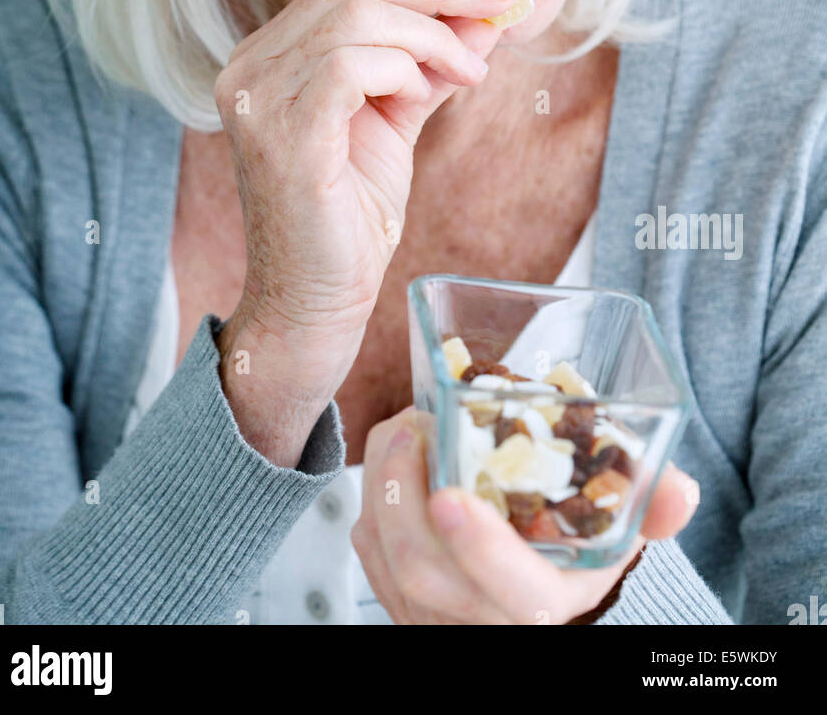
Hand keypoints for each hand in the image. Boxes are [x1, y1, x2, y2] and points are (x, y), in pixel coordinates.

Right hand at [214, 0, 517, 460]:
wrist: (314, 303)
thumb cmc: (350, 214)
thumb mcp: (396, 117)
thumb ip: (429, 63)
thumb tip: (486, 13)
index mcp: (270, 53)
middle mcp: (250, 66)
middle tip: (503, 2)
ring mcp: (257, 98)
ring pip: (354, 16)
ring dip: (432, 34)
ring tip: (471, 69)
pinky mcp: (281, 135)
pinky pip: (348, 65)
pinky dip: (403, 66)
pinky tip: (432, 91)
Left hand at [352, 407, 699, 624]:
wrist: (524, 593)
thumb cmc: (570, 551)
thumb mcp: (616, 530)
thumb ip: (651, 504)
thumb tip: (679, 489)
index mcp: (540, 604)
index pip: (511, 594)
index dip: (480, 549)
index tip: (452, 494)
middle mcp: (478, 620)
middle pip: (422, 571)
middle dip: (404, 492)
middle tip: (414, 426)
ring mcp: (427, 613)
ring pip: (384, 554)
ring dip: (385, 480)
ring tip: (408, 426)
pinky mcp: (393, 594)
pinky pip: (367, 546)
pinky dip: (374, 492)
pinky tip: (398, 454)